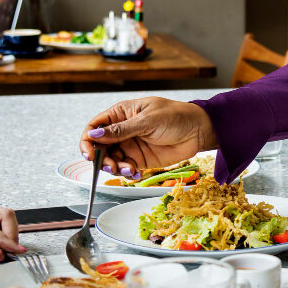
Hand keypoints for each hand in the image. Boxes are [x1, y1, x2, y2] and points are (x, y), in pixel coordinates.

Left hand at [0, 202, 23, 268]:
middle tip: (14, 250)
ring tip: (9, 250)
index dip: (6, 240)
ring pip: (3, 219)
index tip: (17, 251)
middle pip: (3, 215)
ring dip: (9, 234)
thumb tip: (0, 254)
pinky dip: (3, 236)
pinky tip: (3, 246)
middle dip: (11, 232)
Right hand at [80, 97, 216, 176]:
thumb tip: (95, 135)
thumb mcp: (147, 121)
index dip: (88, 140)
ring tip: (128, 170)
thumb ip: (121, 130)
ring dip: (115, 168)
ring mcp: (131, 145)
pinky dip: (127, 173)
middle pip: (100, 146)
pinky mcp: (140, 159)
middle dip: (101, 158)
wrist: (198, 131)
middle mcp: (123, 130)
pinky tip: (135, 174)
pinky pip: (126, 168)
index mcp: (121, 114)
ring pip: (111, 159)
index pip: (95, 127)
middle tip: (110, 166)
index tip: (89, 153)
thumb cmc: (176, 117)